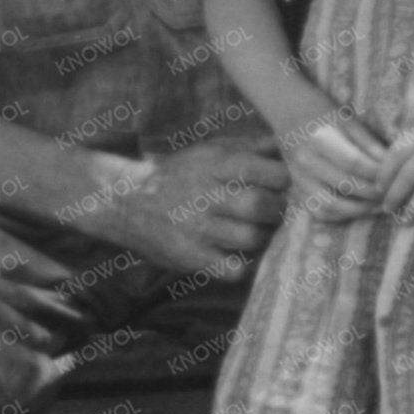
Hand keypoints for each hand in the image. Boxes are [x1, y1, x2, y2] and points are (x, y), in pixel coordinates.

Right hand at [84, 138, 286, 279]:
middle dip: (278, 210)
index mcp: (215, 165)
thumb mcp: (208, 152)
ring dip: (263, 238)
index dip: (284, 180)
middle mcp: (206, 195)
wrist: (127, 202)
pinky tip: (240, 255)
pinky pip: (233, 270)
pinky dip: (244, 265)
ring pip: (251, 238)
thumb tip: (287, 143)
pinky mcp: (191, 258)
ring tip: (259, 232)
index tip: (284, 185)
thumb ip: (248, 148)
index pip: (266, 171)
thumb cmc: (180, 174)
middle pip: (259, 206)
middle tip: (277, 213)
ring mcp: (197, 229)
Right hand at [285, 114, 386, 212]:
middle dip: (374, 194)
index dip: (378, 173)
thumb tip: (393, 167)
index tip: (396, 176)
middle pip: (346, 185)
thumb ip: (370, 144)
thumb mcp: (349, 121)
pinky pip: (320, 212)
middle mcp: (305, 161)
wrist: (289, 114)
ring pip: (332, 205)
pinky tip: (361, 210)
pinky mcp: (297, 191)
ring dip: (360, 210)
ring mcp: (298, 179)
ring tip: (380, 205)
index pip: (354, 163)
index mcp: (319, 138)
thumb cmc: (324, 113)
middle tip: (394, 194)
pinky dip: (342, 217)